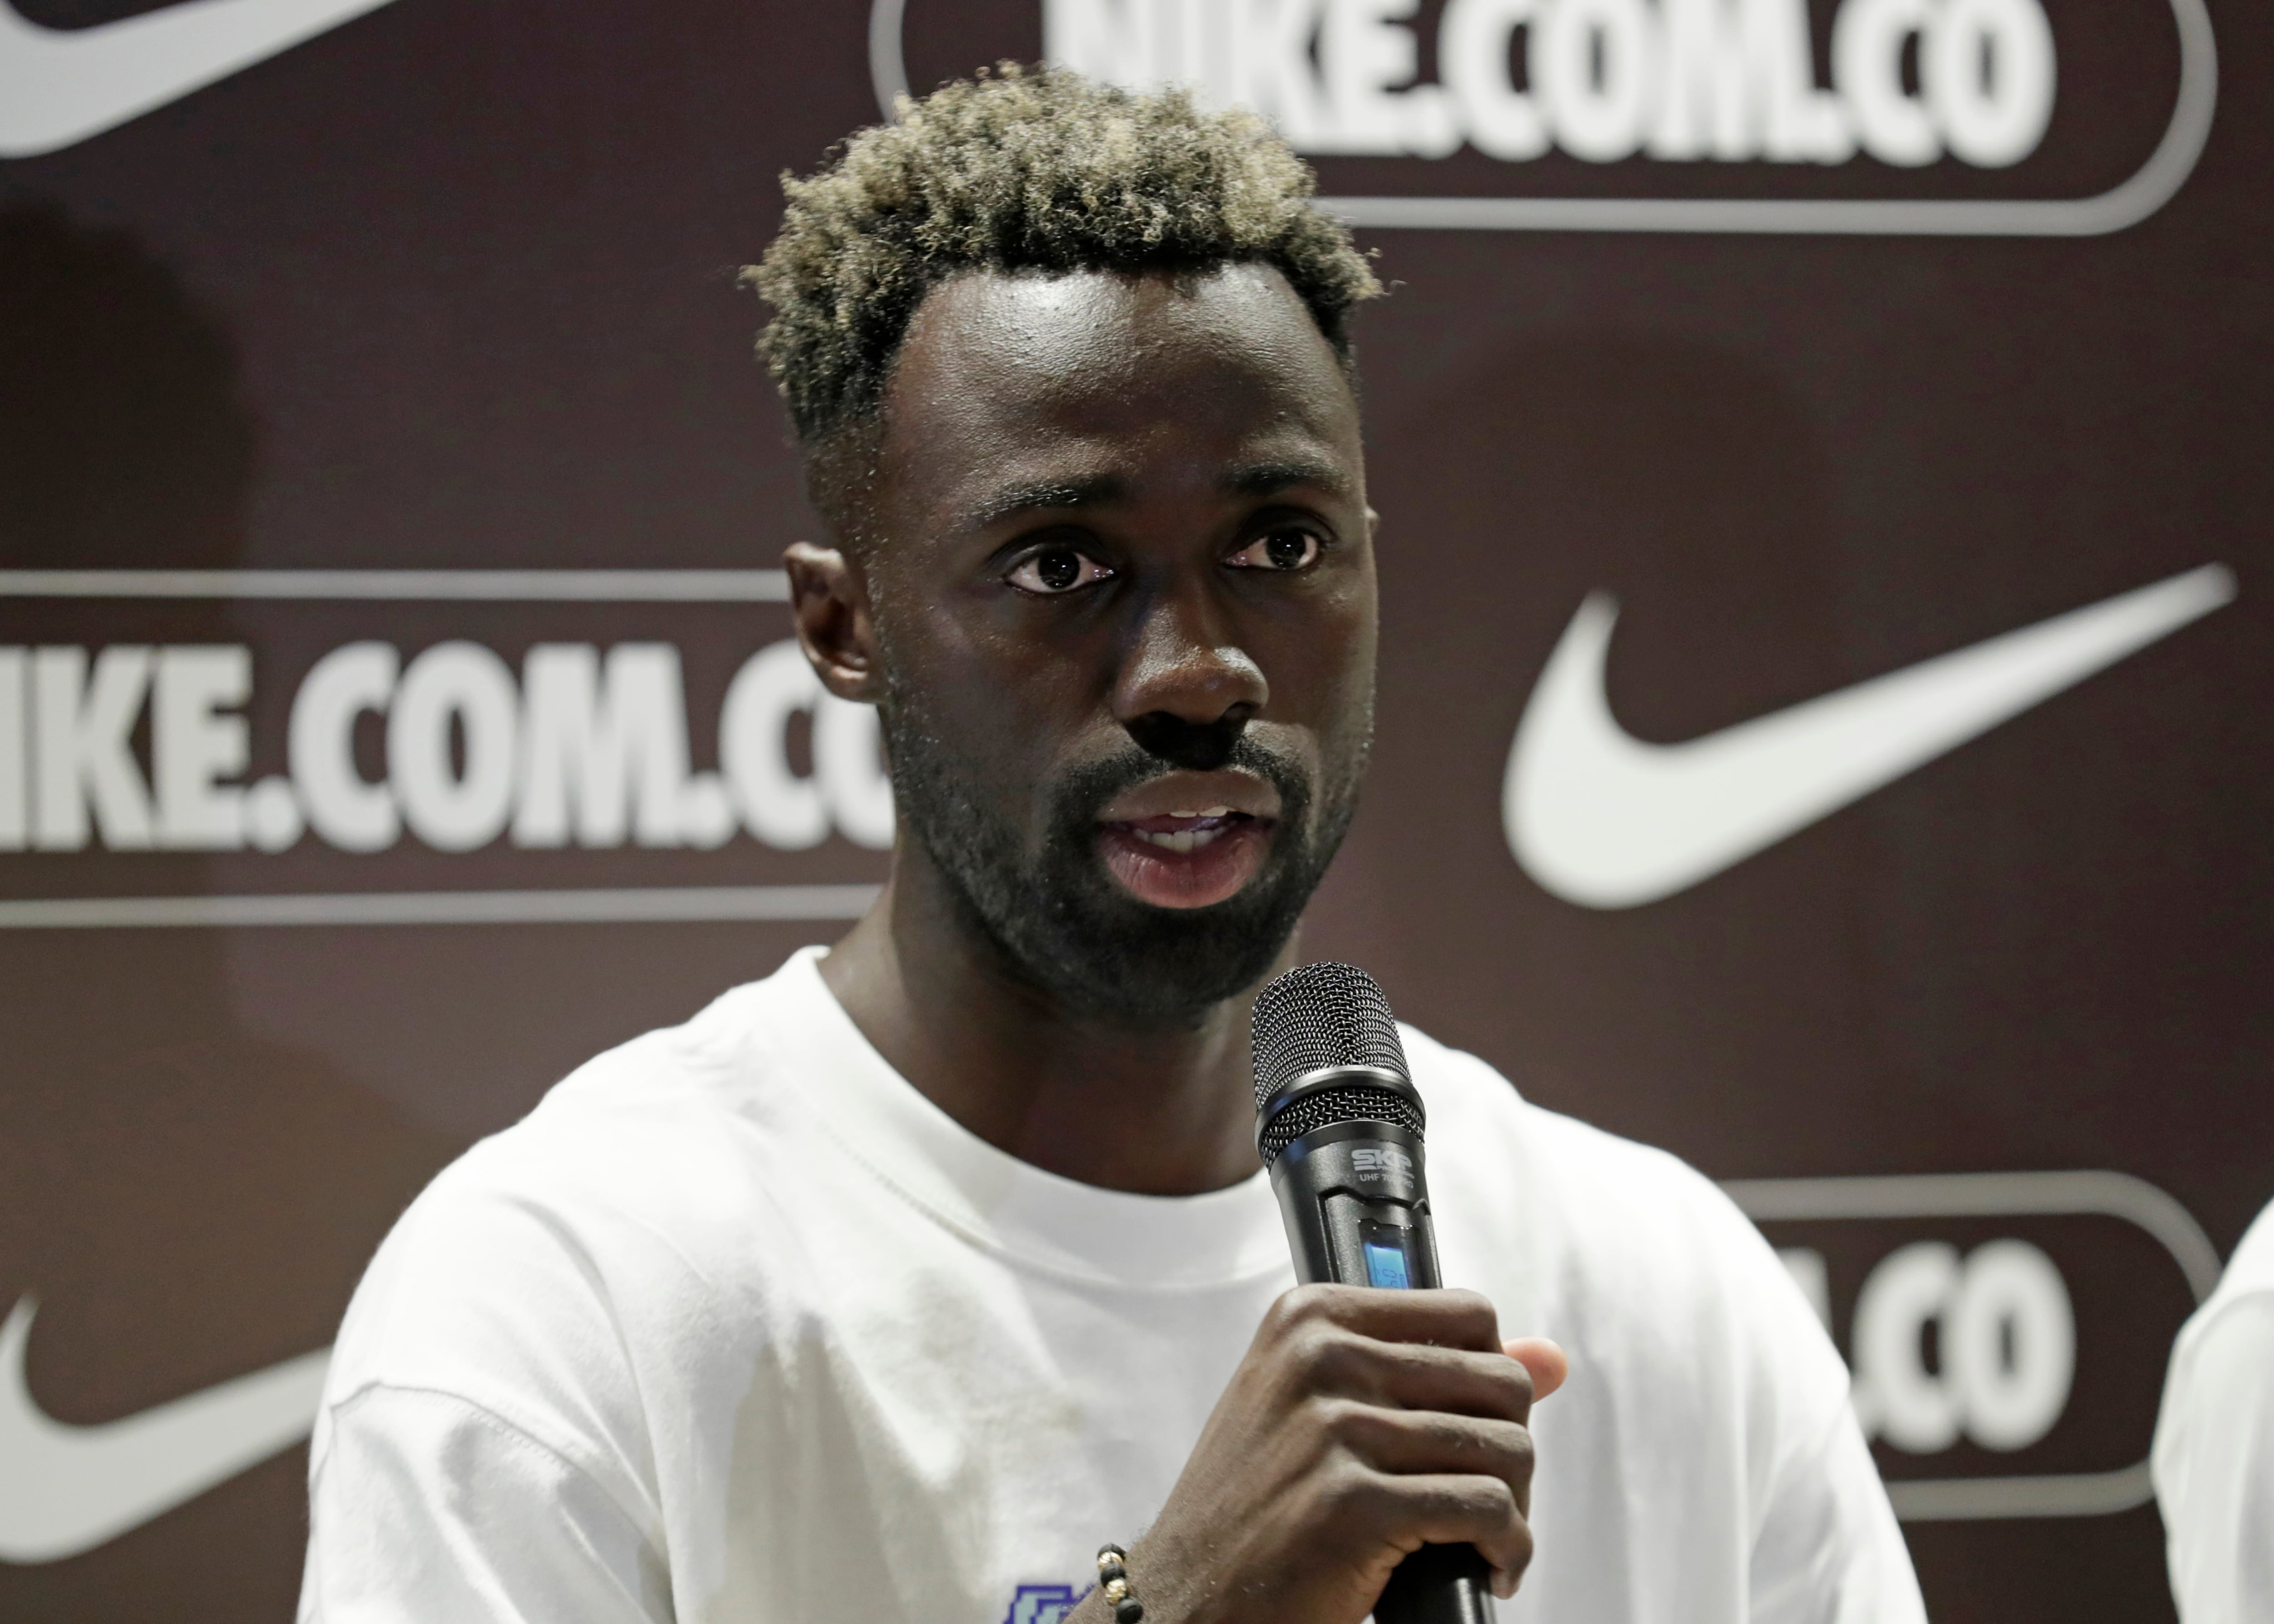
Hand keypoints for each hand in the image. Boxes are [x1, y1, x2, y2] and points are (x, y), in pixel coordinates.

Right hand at [1072, 1285, 1566, 1623]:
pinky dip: (1507, 1550)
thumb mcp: (1328, 1410)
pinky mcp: (1353, 1505)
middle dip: (1510, 1450)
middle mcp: (1320, 1357)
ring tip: (1483, 1538)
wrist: (1188, 1598)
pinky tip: (1483, 1567)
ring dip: (1514, 1509)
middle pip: (1500, 1380)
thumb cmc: (1259, 1505)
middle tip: (1484, 1499)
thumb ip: (1437, 1371)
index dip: (1490, 1379)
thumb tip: (1552, 1356)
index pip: (1470, 1315)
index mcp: (1310, 1316)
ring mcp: (1334, 1429)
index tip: (1471, 1427)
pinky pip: (1489, 1511)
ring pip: (1505, 1448)